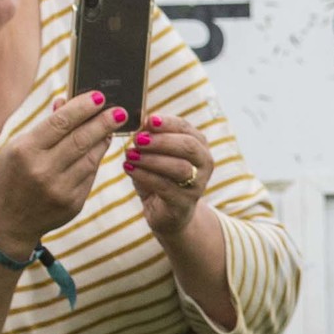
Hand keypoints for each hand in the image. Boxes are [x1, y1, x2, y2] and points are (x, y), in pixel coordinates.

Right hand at [0, 90, 121, 255]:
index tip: (100, 97)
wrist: (7, 222)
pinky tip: (97, 150)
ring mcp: (60, 189)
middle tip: (119, 111)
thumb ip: (45, 127)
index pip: (60, 122)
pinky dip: (95, 160)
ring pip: (91, 158)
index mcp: (25, 151)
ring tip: (110, 127)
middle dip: (103, 122)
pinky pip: (90, 176)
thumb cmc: (11, 177)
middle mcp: (42, 170)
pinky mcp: (73, 204)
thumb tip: (68, 102)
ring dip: (103, 140)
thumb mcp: (17, 149)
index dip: (83, 108)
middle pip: (81, 139)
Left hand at [121, 112, 214, 235]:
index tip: (148, 119)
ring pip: (179, 167)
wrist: (168, 214)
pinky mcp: (185, 203)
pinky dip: (145, 176)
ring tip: (130, 155)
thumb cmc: (161, 178)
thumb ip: (150, 138)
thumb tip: (139, 122)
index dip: (167, 123)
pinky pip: (165, 186)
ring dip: (151, 159)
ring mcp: (197, 185)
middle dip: (161, 141)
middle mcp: (204, 163)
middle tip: (137, 139)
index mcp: (199, 145)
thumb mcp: (156, 155)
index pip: (186, 128)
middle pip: (188, 146)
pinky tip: (129, 168)